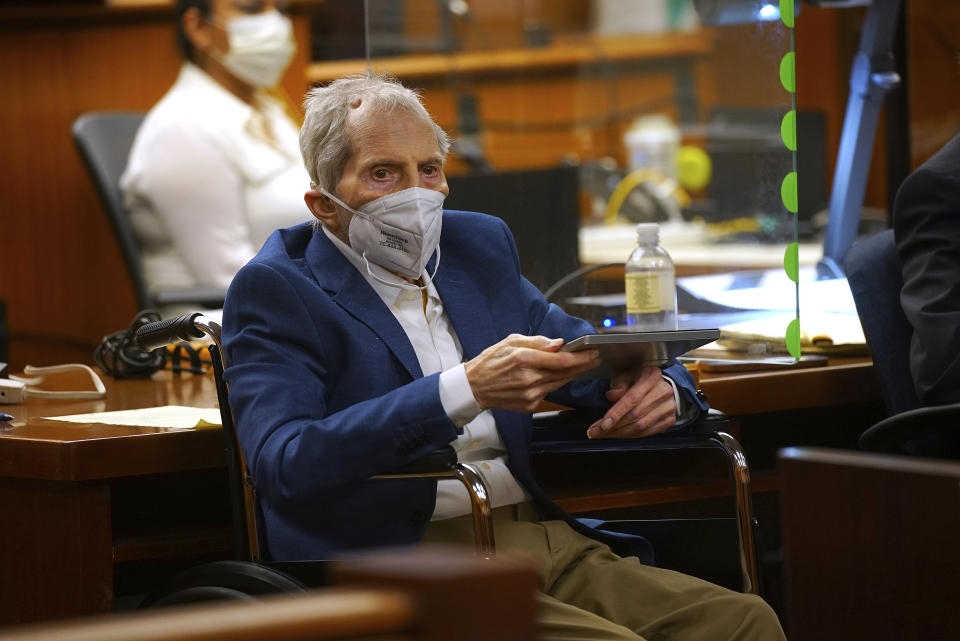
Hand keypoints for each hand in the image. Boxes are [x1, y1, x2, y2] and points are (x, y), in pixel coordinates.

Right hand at [464, 334, 600, 412]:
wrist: (474, 387)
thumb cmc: (490, 362)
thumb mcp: (510, 341)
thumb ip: (537, 342)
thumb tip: (558, 343)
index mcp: (524, 359)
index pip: (561, 359)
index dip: (581, 357)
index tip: (592, 352)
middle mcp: (529, 378)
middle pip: (565, 373)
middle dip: (583, 364)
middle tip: (595, 357)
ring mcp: (530, 394)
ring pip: (560, 383)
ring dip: (574, 374)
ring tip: (583, 365)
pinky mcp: (529, 404)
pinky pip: (549, 391)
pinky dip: (557, 382)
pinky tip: (562, 376)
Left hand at [586, 366, 675, 438]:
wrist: (661, 384)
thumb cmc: (639, 378)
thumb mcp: (627, 373)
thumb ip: (619, 383)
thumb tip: (611, 396)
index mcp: (652, 377)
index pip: (632, 398)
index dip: (616, 413)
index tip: (603, 424)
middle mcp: (663, 392)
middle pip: (635, 415)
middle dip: (613, 426)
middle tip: (595, 431)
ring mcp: (668, 407)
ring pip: (641, 427)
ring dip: (620, 433)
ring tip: (603, 434)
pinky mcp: (669, 420)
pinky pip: (648, 433)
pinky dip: (631, 436)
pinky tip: (618, 434)